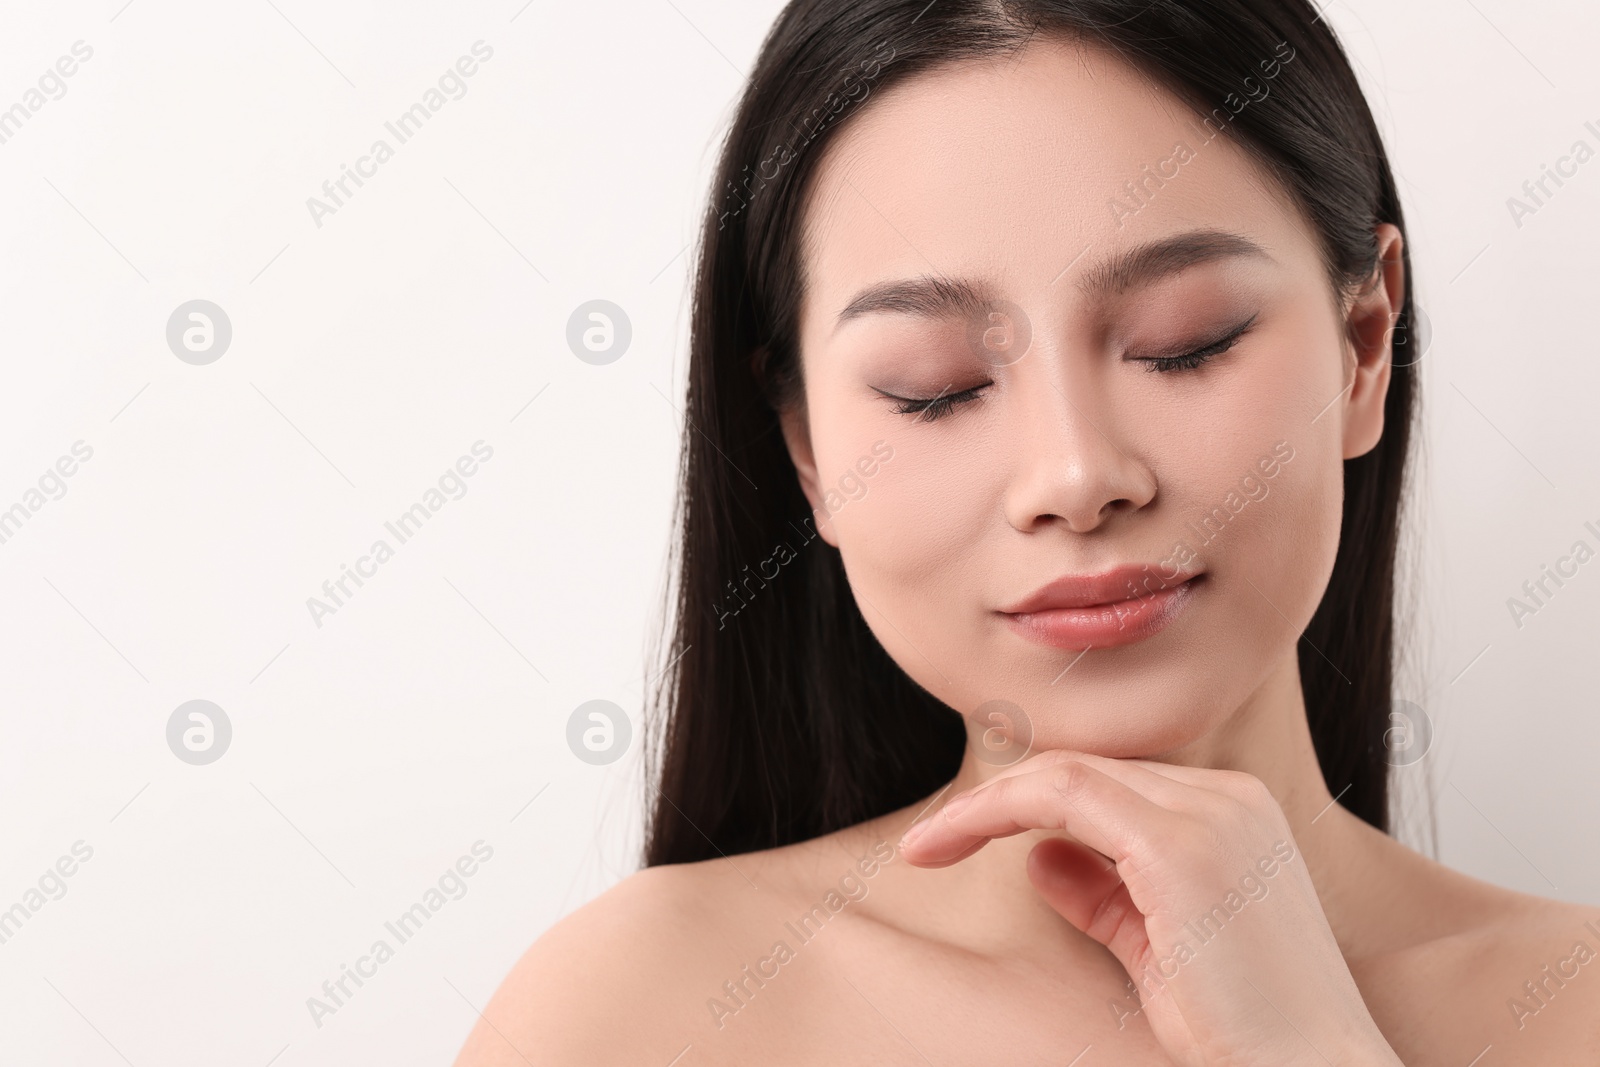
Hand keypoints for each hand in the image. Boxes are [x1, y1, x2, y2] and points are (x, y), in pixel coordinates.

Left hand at [897, 750, 1402, 1066]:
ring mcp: (1210, 815)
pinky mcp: (1182, 847)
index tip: (956, 839)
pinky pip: (1063, 796)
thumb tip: (1039, 857)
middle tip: (925, 843)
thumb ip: (1103, 895)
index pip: (1107, 783)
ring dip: (983, 805)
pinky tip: (953, 841)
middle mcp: (1228, 798)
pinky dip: (998, 811)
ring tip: (924, 846)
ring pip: (1064, 772)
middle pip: (1082, 769)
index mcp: (1234, 813)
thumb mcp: (1158, 950)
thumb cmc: (1244, 1033)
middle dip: (994, 801)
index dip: (1026, 802)